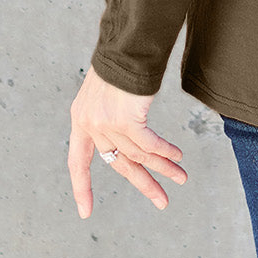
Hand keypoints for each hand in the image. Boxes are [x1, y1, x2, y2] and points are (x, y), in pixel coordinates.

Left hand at [68, 64, 187, 217]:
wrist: (125, 45)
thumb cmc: (119, 63)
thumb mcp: (103, 92)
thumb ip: (108, 116)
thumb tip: (126, 138)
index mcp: (80, 120)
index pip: (77, 162)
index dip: (81, 187)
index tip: (85, 212)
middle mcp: (91, 125)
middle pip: (118, 164)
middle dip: (143, 184)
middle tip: (161, 202)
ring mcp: (108, 124)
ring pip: (139, 155)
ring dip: (163, 168)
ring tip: (181, 177)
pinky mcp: (126, 120)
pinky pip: (149, 143)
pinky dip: (164, 151)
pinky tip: (177, 156)